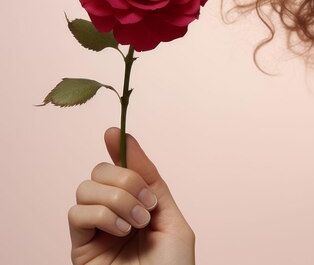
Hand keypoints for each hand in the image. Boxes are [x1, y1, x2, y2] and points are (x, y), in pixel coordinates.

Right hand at [68, 127, 194, 264]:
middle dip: (125, 179)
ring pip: (86, 188)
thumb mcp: (172, 218)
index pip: (124, 169)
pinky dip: (102, 215)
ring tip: (137, 222)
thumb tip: (130, 145)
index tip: (114, 132)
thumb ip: (153, 183)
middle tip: (147, 204)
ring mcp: (96, 229)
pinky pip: (76, 213)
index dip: (119, 149)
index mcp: (139, 205)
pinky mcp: (79, 246)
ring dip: (117, 199)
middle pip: (101, 171)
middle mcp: (115, 213)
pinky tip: (121, 230)